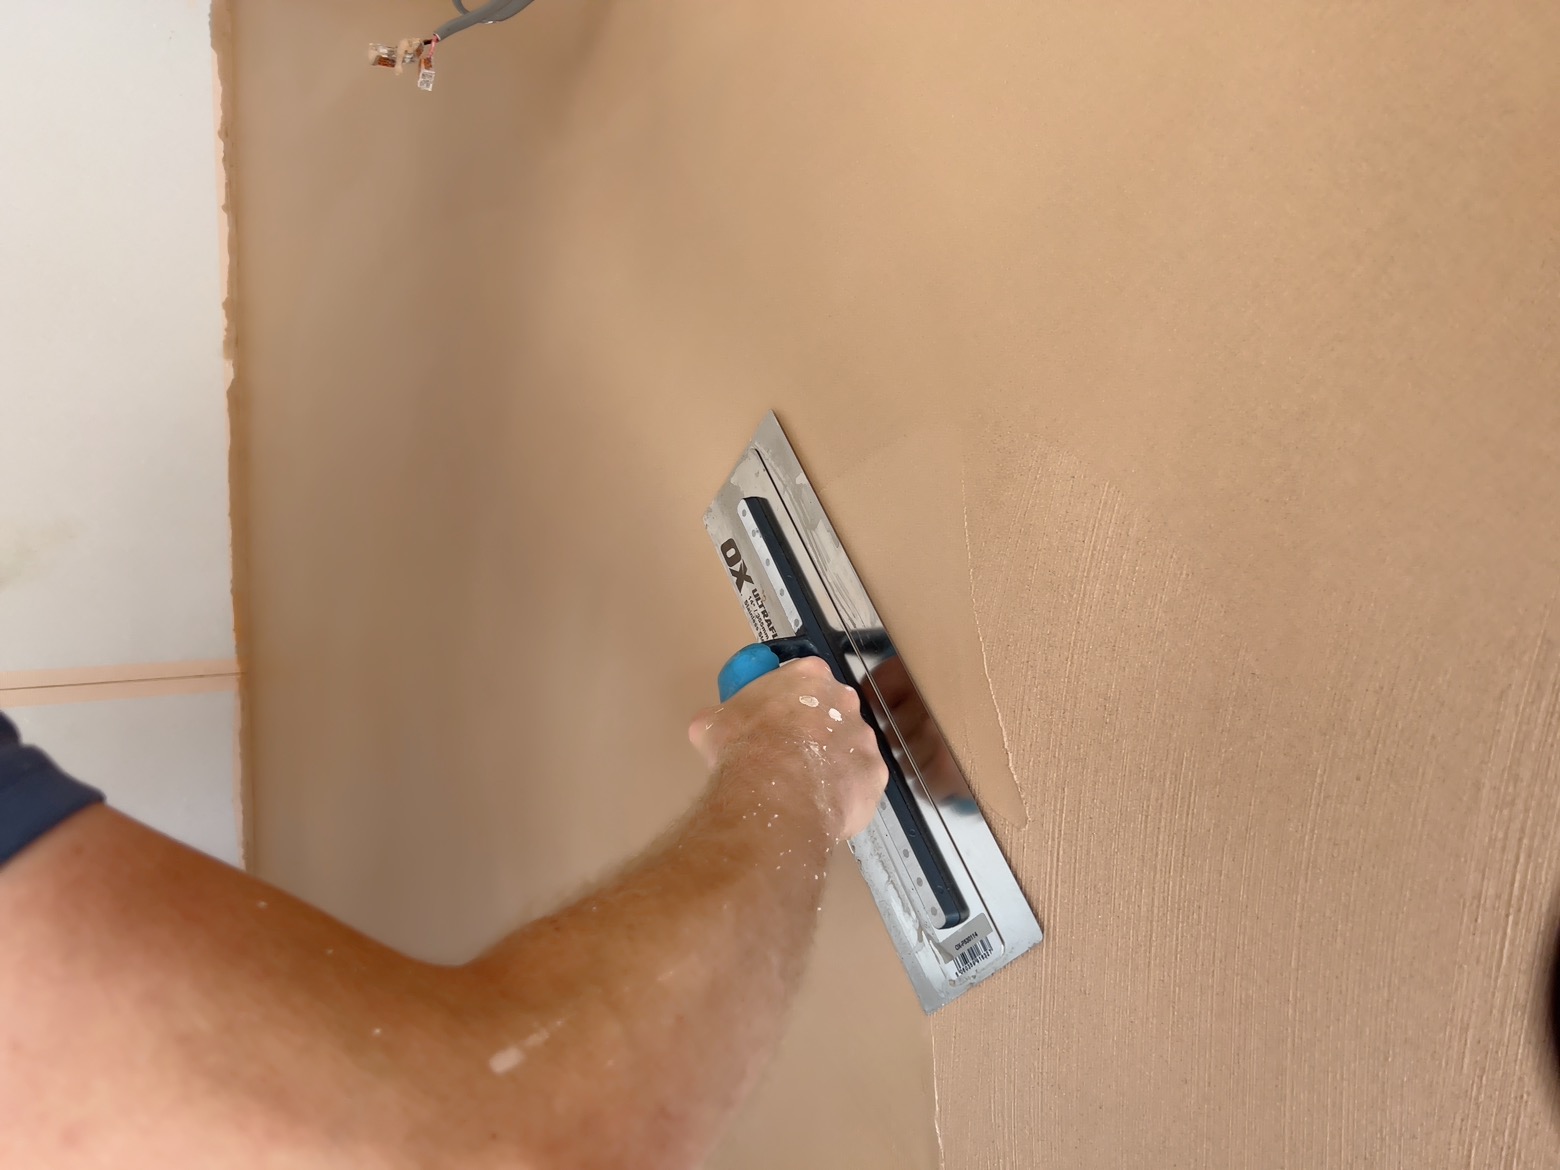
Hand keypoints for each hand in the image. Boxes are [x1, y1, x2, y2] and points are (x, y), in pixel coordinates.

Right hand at [688, 657, 888, 838]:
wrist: (775, 794)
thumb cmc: (743, 748)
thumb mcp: (712, 725)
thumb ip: (720, 719)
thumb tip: (711, 730)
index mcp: (809, 675)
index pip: (804, 679)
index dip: (788, 702)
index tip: (775, 722)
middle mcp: (845, 699)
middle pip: (832, 711)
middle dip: (815, 731)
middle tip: (789, 755)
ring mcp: (864, 737)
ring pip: (848, 749)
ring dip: (830, 764)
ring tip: (803, 787)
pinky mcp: (875, 774)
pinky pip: (858, 784)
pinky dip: (843, 795)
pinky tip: (820, 806)